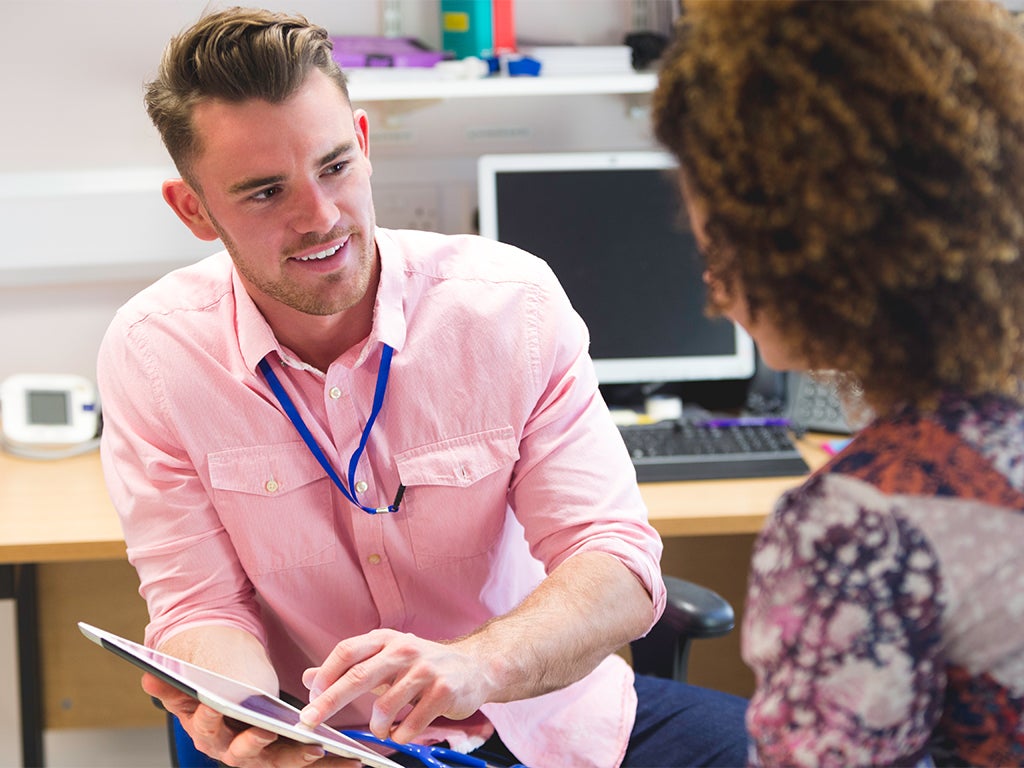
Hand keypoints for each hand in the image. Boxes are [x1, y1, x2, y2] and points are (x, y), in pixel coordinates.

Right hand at [142, 673, 357, 766]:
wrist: (232, 689)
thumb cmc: (212, 681)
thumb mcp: (191, 680)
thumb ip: (172, 682)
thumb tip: (148, 676)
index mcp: (207, 732)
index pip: (207, 727)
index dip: (210, 715)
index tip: (217, 703)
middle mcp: (234, 751)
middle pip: (246, 754)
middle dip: (259, 746)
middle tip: (271, 733)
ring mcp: (263, 756)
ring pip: (283, 762)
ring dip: (302, 759)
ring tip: (321, 748)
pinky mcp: (288, 755)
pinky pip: (308, 762)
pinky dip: (331, 763)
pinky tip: (355, 759)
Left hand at [299, 629, 496, 743]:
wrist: (475, 667)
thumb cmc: (424, 665)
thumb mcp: (386, 659)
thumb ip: (349, 669)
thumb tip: (309, 678)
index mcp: (386, 640)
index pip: (347, 651)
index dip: (325, 674)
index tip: (311, 697)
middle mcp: (404, 650)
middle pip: (358, 676)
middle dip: (330, 702)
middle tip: (310, 721)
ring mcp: (426, 670)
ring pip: (385, 706)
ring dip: (377, 726)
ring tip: (383, 729)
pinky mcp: (444, 691)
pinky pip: (411, 723)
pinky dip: (401, 735)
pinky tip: (404, 732)